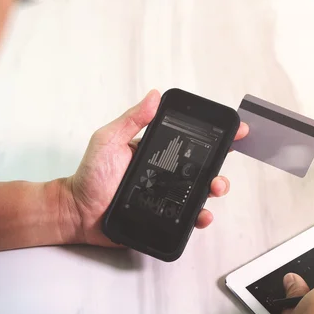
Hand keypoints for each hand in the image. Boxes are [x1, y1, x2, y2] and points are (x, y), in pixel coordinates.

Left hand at [63, 90, 248, 246]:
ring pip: (201, 193)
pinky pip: (188, 217)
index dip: (216, 137)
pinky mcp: (164, 217)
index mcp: (158, 153)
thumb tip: (153, 96)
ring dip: (215, 189)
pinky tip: (202, 215)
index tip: (236, 131)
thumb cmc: (91, 175)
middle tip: (220, 170)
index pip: (191, 142)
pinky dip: (201, 217)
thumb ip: (131, 120)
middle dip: (220, 167)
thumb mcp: (108, 140)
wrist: (78, 212)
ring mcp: (166, 196)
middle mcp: (166, 174)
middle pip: (203, 168)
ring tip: (214, 189)